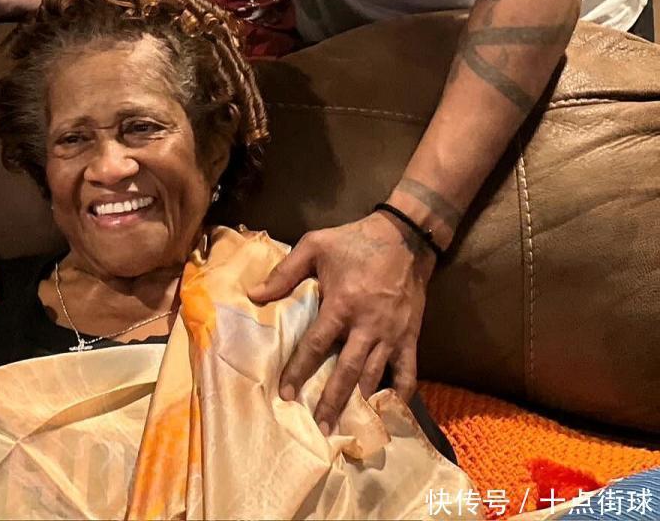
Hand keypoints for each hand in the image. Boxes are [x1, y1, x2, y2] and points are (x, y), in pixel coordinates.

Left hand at [249, 213, 434, 431]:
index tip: (285, 393)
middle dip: (331, 400)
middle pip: (346, 371)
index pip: (316, 345)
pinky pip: (407, 372)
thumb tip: (254, 294)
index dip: (299, 370)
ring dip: (358, 403)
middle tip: (318, 426)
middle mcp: (367, 326)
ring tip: (346, 426)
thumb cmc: (355, 241)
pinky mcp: (410, 337)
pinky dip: (399, 394)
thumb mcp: (315, 245)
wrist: (404, 238)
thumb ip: (285, 271)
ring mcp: (391, 335)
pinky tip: (387, 411)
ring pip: (373, 376)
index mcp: (342, 304)